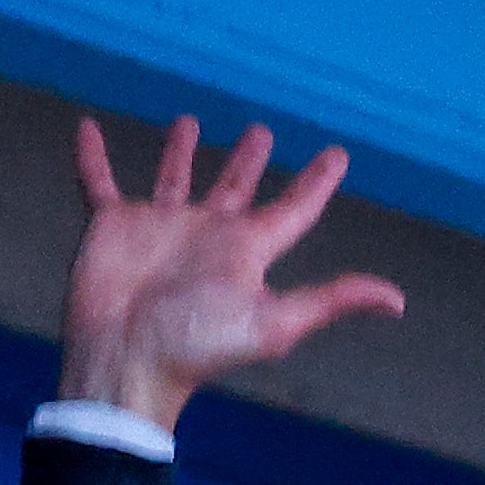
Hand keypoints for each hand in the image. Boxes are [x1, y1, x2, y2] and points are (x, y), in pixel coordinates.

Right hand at [54, 116, 404, 426]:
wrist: (125, 363)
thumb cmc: (197, 346)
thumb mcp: (273, 322)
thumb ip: (329, 301)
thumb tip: (397, 300)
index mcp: (245, 251)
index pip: (292, 210)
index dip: (317, 183)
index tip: (337, 155)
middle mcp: (206, 235)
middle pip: (234, 187)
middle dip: (248, 160)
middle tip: (261, 131)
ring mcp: (159, 228)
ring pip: (174, 177)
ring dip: (181, 151)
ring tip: (188, 122)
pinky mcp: (114, 227)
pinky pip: (100, 183)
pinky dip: (92, 158)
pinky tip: (88, 129)